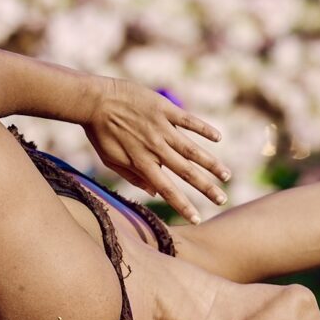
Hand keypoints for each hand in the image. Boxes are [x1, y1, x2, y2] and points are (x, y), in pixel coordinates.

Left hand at [81, 78, 231, 221]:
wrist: (93, 100)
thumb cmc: (100, 133)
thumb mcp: (110, 160)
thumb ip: (132, 176)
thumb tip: (154, 192)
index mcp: (141, 163)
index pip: (167, 190)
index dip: (183, 205)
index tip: (197, 219)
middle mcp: (155, 148)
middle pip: (185, 172)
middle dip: (206, 188)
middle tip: (222, 200)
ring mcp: (161, 128)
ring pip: (192, 149)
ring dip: (211, 163)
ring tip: (226, 175)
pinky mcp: (164, 109)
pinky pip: (188, 120)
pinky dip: (204, 129)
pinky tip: (218, 138)